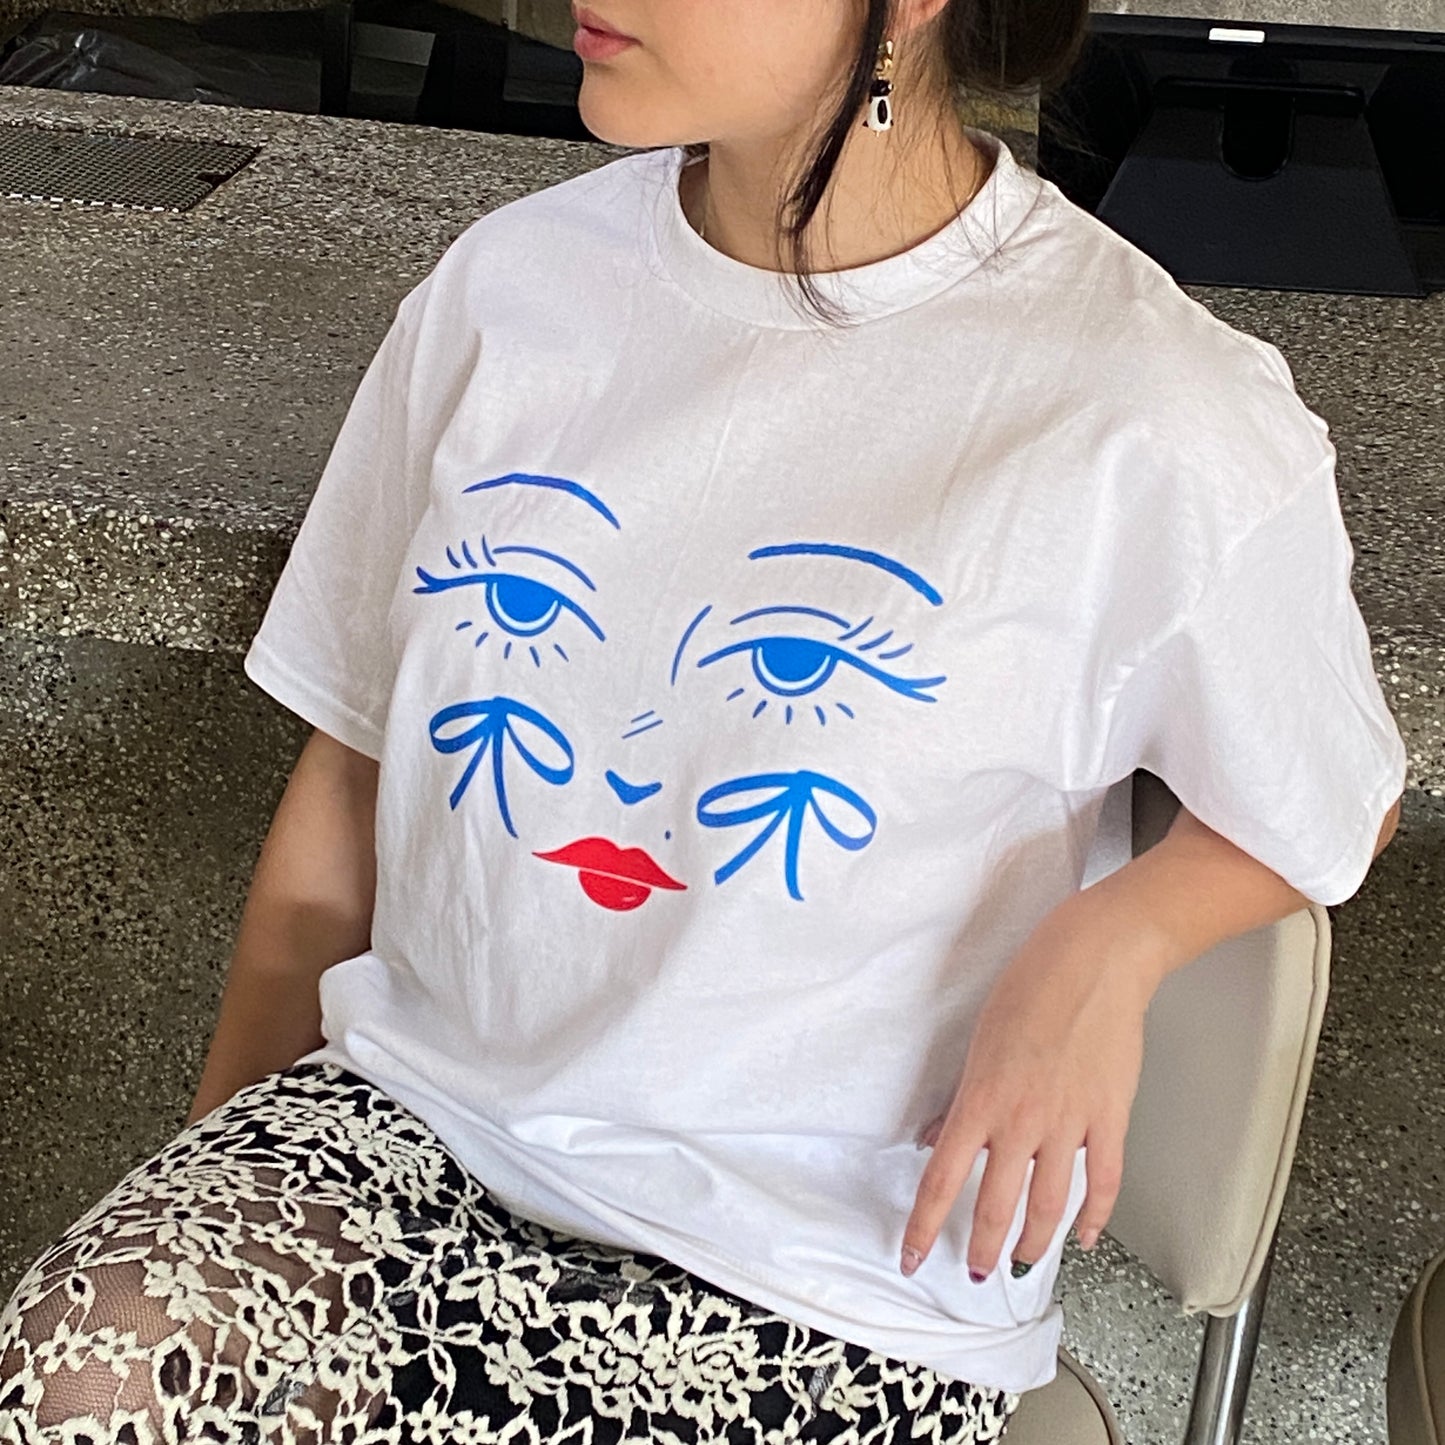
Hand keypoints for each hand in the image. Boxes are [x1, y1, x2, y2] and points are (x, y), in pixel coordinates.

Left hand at [899, 896, 1160, 1281]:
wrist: (1095, 960)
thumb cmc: (1033, 985)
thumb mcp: (980, 1040)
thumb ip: (961, 1099)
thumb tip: (939, 1137)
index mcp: (981, 1098)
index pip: (941, 1179)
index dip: (922, 1226)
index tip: (910, 1254)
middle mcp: (1021, 1118)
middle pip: (994, 1204)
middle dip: (981, 1248)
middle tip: (975, 1272)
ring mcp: (1068, 1122)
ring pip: (1047, 1205)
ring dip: (1031, 1242)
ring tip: (1020, 1262)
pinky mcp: (1109, 1117)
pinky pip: (1102, 1182)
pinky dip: (1094, 1217)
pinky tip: (1084, 1235)